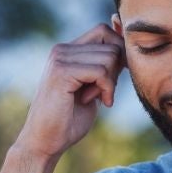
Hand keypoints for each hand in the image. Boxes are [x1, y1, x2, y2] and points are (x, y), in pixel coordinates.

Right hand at [14, 23, 124, 157]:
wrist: (45, 141)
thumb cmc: (69, 119)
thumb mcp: (92, 87)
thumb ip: (104, 67)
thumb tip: (126, 48)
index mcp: (67, 50)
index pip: (104, 31)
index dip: (119, 50)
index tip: (117, 75)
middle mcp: (61, 50)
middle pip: (111, 43)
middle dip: (116, 69)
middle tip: (104, 92)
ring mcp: (60, 59)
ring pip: (109, 57)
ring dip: (111, 82)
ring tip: (96, 98)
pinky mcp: (62, 72)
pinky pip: (101, 71)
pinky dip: (107, 88)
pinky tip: (97, 102)